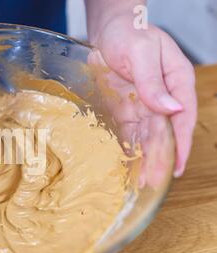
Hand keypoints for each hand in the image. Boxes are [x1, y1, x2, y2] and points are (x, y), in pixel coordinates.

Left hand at [88, 13, 196, 177]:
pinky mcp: (126, 110)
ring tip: (141, 183)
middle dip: (160, 159)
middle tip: (152, 183)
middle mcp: (163, 97)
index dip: (180, 143)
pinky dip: (129, 150)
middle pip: (164, 133)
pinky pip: (129, 133)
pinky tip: (127, 166)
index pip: (182, 118)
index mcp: (177, 82)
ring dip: (145, 160)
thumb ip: (153, 82)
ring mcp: (144, 105)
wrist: (107, 32)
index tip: (175, 166)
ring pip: (147, 138)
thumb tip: (172, 109)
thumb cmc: (129, 34)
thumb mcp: (142, 52)